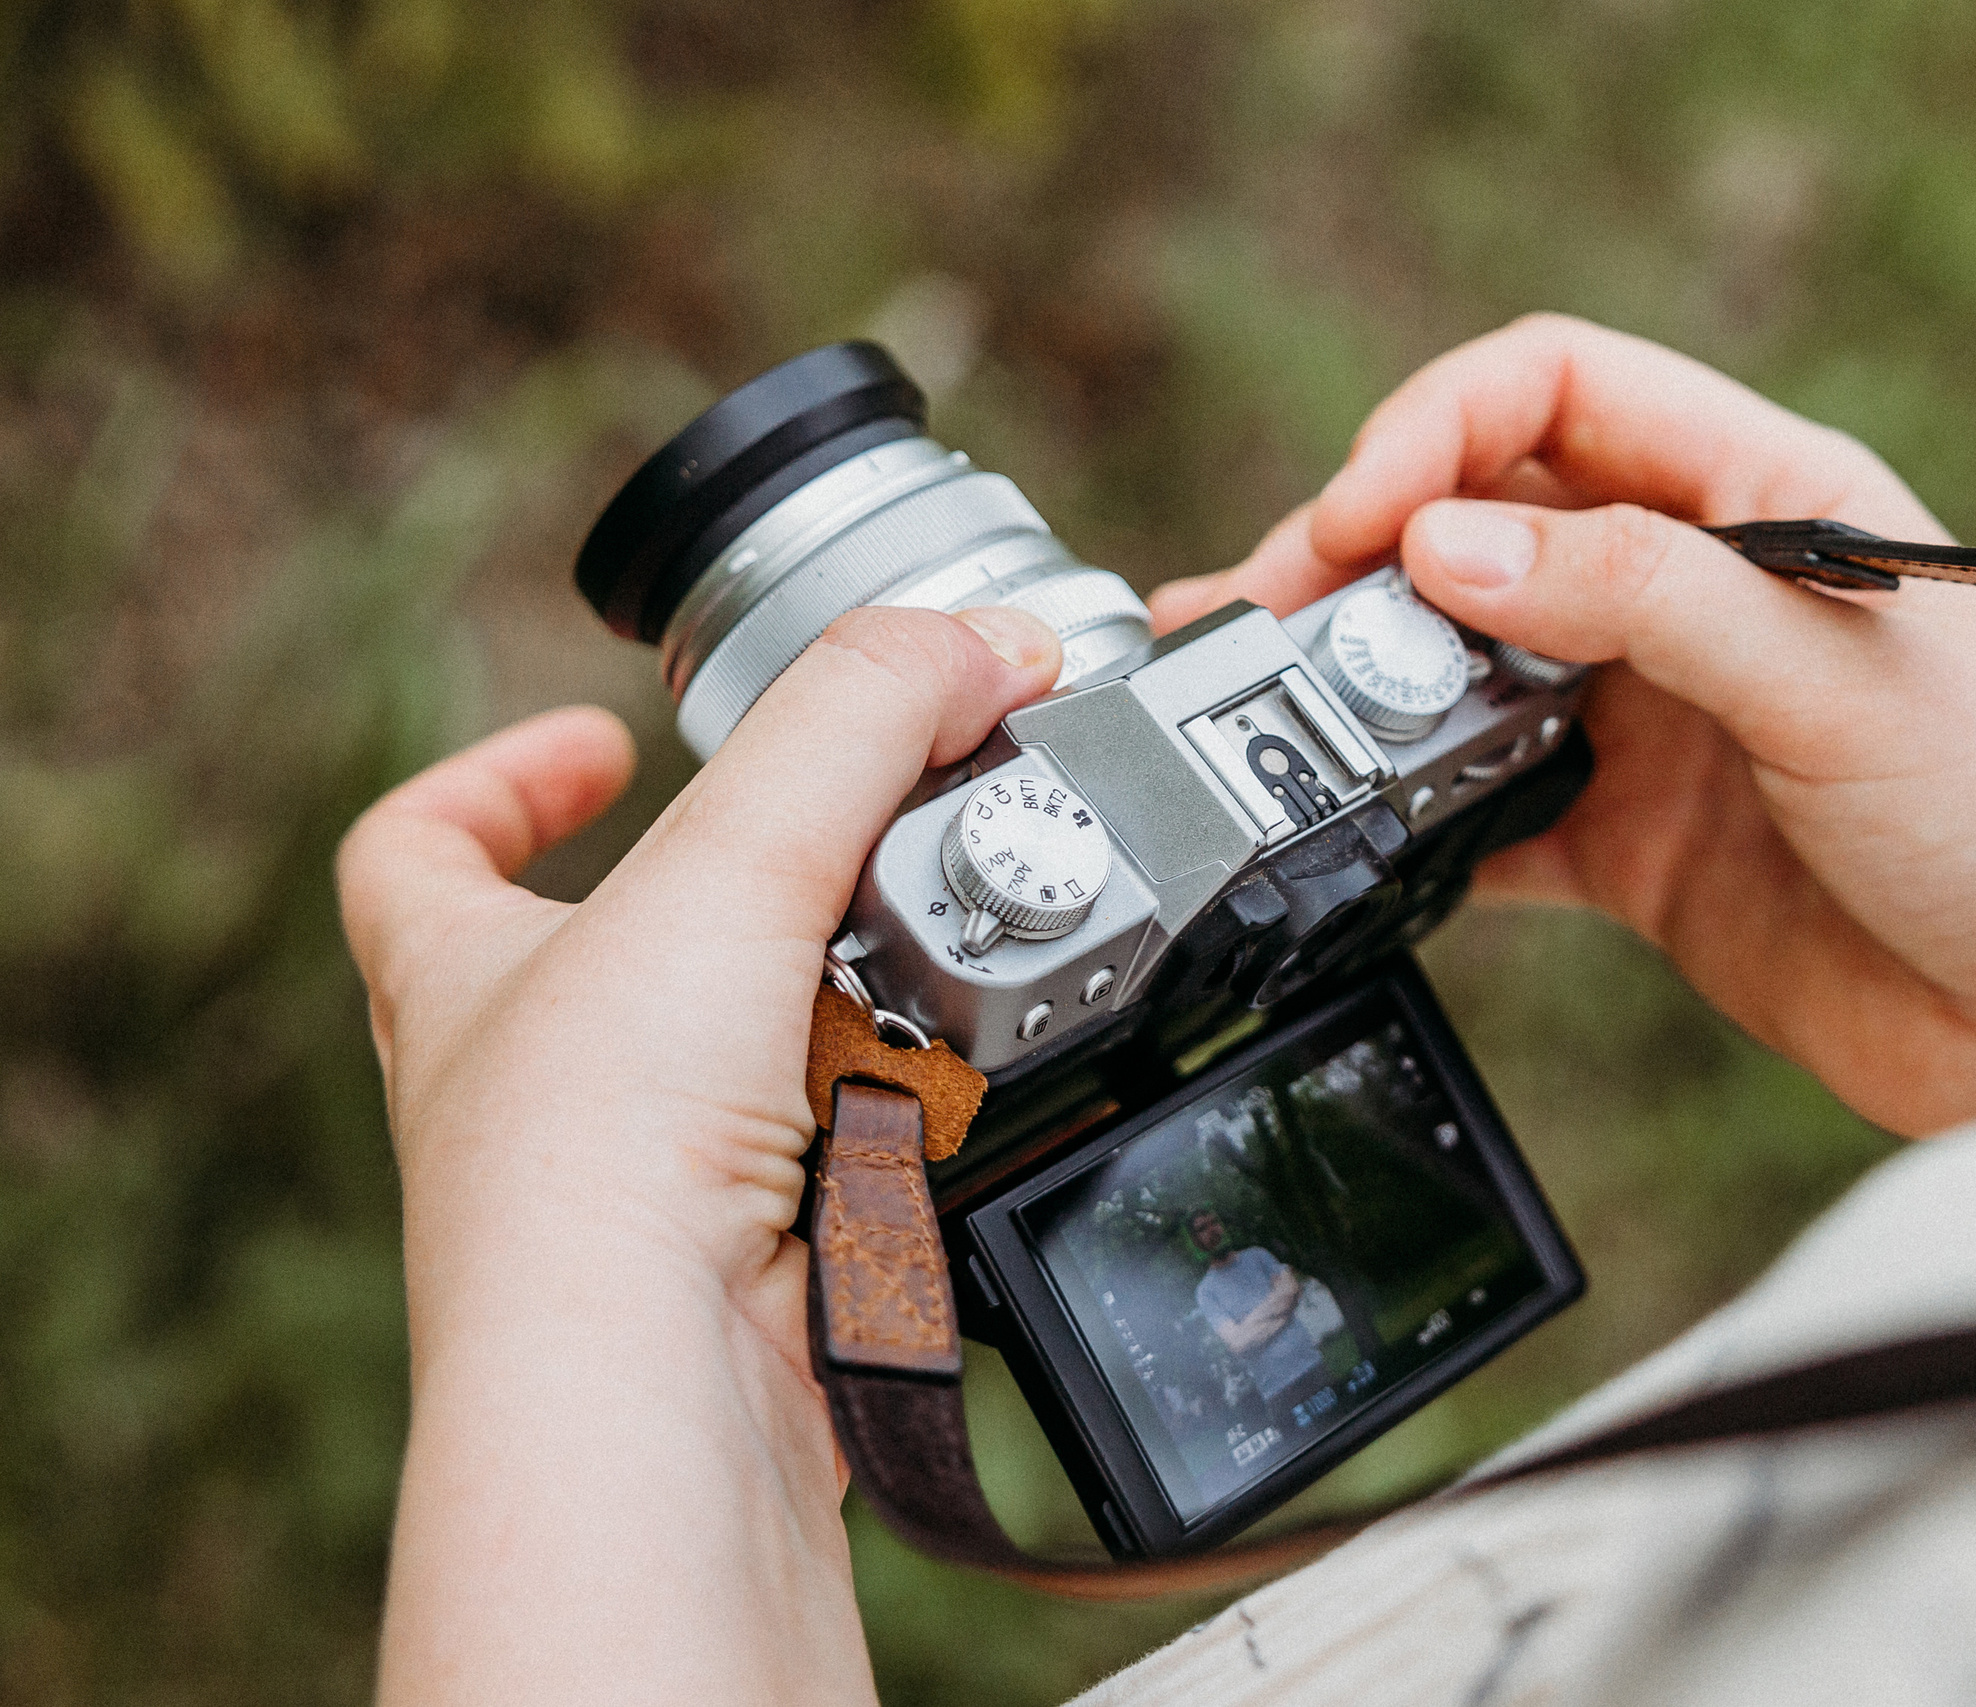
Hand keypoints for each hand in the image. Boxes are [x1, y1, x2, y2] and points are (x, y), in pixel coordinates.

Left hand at [336, 604, 1059, 1706]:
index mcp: (466, 980)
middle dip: (761, 887)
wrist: (660, 1400)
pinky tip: (968, 1085)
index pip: (417, 848)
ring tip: (942, 948)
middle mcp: (540, 1089)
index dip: (497, 773)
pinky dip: (920, 1112)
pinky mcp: (760, 1264)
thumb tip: (982, 639)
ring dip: (861, 994)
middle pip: (633, 950)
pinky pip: (854, 1157)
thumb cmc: (600, 1161)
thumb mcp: (728, 868)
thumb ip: (858, 722)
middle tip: (859, 836)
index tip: (601, 731)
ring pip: (765, 1055)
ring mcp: (648, 1188)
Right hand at [1156, 315, 1975, 1134]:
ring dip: (1365, 683)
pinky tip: (1357, 836)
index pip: (1556, 395)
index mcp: (1762, 499)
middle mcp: (1697, 596)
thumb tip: (1440, 548)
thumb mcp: (1834, 680)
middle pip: (1483, 526)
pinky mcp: (1638, 848)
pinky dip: (1418, 819)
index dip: (1436, 431)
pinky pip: (1491, 812)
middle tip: (1260, 621)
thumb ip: (1642, 600)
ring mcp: (1659, 722)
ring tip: (1257, 711)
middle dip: (1360, 556)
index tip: (1362, 519)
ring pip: (1469, 668)